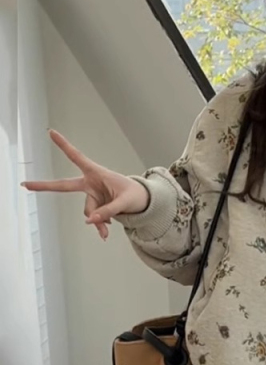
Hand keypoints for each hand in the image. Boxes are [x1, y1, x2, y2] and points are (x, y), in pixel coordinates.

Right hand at [21, 130, 149, 240]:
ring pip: (88, 211)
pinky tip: (105, 232)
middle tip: (25, 184)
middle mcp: (90, 183)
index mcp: (97, 173)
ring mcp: (92, 195)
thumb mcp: (125, 202)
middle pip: (64, 185)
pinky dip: (99, 225)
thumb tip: (90, 221)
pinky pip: (93, 218)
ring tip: (108, 229)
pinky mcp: (95, 205)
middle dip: (44, 186)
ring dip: (97, 221)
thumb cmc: (134, 195)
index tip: (51, 133)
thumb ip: (108, 211)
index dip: (64, 145)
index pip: (77, 157)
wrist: (141, 201)